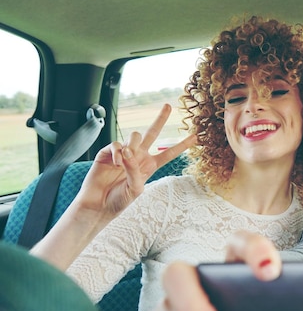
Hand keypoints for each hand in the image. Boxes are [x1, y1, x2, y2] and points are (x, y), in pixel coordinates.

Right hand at [77, 104, 195, 218]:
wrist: (98, 205)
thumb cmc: (119, 200)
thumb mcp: (135, 189)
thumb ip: (135, 170)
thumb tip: (128, 152)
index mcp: (150, 166)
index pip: (169, 153)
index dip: (182, 145)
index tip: (196, 137)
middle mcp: (139, 156)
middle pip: (152, 133)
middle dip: (160, 119)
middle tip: (168, 106)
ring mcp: (123, 153)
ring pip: (134, 136)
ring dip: (132, 145)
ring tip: (126, 158)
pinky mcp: (108, 152)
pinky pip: (116, 144)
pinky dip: (116, 152)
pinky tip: (115, 164)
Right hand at [132, 231, 281, 310]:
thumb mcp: (262, 309)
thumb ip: (268, 306)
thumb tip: (284, 308)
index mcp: (229, 268)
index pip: (238, 244)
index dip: (254, 250)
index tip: (270, 272)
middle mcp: (193, 280)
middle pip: (178, 274)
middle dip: (192, 302)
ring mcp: (168, 304)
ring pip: (161, 310)